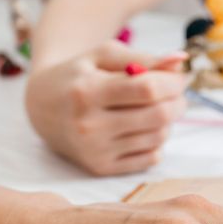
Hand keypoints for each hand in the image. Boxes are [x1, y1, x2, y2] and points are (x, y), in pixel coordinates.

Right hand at [25, 40, 188, 174]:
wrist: (42, 107)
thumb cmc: (78, 75)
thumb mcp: (103, 56)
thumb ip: (143, 58)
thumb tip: (180, 61)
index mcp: (88, 91)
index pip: (147, 89)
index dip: (173, 82)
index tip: (179, 77)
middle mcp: (89, 124)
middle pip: (157, 116)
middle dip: (177, 102)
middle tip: (176, 93)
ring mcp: (94, 150)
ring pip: (158, 137)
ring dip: (169, 121)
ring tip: (158, 108)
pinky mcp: (100, 167)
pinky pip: (150, 158)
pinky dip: (157, 141)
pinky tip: (146, 128)